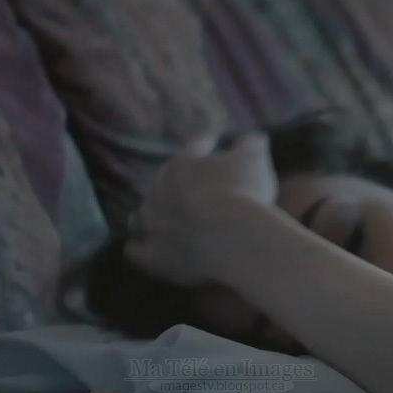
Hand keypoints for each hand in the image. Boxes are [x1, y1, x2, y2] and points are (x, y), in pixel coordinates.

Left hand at [124, 133, 278, 286]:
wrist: (231, 239)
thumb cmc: (244, 195)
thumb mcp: (254, 161)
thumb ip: (251, 145)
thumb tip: (256, 137)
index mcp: (184, 164)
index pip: (195, 148)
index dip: (206, 145)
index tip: (212, 142)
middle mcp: (159, 191)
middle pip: (164, 182)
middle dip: (175, 184)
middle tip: (189, 188)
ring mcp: (151, 224)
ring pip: (144, 215)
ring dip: (154, 216)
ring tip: (163, 220)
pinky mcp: (151, 255)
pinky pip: (136, 251)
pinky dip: (140, 249)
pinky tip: (143, 249)